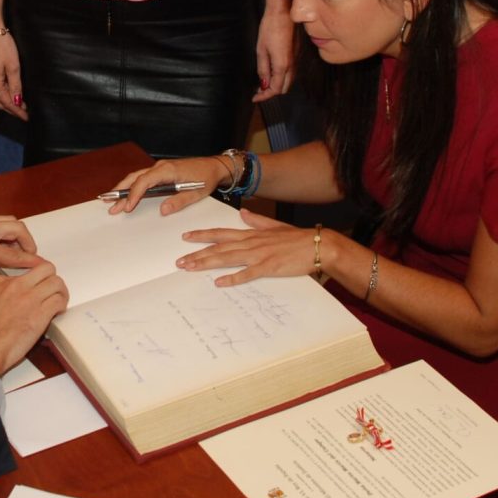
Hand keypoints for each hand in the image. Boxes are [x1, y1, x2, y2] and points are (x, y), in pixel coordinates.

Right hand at [0, 29, 26, 118]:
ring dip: (6, 102)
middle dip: (12, 109)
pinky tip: (10, 92)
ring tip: (20, 104)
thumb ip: (16, 85)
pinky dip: (1, 94)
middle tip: (24, 112)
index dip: (17, 111)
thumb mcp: (14, 66)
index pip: (7, 103)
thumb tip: (18, 101)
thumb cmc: (2, 45)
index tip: (26, 117)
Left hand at [0, 216, 41, 298]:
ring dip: (18, 236)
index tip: (42, 267)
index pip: (12, 254)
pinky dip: (6, 232)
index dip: (30, 262)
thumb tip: (11, 285)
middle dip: (29, 243)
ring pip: (8, 221)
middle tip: (31, 259)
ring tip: (17, 255)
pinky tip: (3, 248)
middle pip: (16, 228)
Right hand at [0, 261, 68, 375]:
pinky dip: (62, 306)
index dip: (35, 281)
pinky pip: (59, 301)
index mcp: (0, 282)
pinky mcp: (40, 314)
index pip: (26, 272)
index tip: (37, 288)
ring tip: (58, 302)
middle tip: (53, 290)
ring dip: (60, 292)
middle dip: (51, 278)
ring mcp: (29, 298)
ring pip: (56, 283)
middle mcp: (16, 286)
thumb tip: (10, 302)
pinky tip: (57, 312)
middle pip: (45, 269)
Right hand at [105, 155, 233, 214]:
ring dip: (124, 188)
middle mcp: (160, 167)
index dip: (134, 194)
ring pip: (136, 177)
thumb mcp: (196, 193)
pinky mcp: (161, 172)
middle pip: (135, 177)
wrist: (214, 167)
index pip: (144, 181)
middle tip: (108, 202)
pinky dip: (132, 186)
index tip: (127, 206)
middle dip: (120, 190)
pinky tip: (126, 195)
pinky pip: (142, 178)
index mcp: (167, 170)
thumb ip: (179, 201)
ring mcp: (159, 169)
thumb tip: (162, 210)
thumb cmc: (206, 178)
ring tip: (111, 201)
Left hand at [178, 209, 349, 286]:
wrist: (318, 245)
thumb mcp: (275, 226)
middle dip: (197, 253)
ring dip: (207, 263)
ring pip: (228, 258)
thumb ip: (257, 221)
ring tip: (190, 268)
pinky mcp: (269, 267)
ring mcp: (260, 255)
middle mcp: (252, 243)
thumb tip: (242, 214)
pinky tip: (220, 282)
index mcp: (252, 234)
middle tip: (179, 261)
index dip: (202, 235)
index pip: (222, 233)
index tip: (185, 236)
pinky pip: (248, 273)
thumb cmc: (297, 239)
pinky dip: (233, 278)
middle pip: (219, 247)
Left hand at [252, 0, 294, 101]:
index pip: (276, 89)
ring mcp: (297, 59)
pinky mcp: (297, 54)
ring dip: (277, 84)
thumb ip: (263, 69)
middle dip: (272, 92)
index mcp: (282, 65)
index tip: (255, 98)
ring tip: (263, 83)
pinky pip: (291, 72)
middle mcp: (292, 65)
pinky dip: (282, 77)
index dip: (265, 96)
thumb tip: (263, 84)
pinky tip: (272, 72)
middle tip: (258, 91)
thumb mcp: (261, 50)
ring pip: (289, 80)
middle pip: (285, 88)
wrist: (284, 12)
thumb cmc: (270, 28)